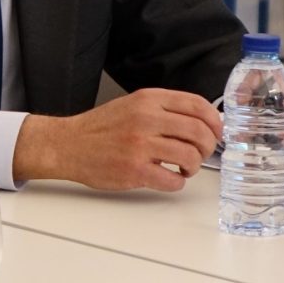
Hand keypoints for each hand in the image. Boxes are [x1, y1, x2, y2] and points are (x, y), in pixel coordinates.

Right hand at [14, 88, 222, 190]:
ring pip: (191, 156)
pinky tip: (167, 177)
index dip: (215, 122)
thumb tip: (201, 122)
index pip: (197, 106)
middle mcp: (145, 119)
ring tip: (182, 167)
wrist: (67, 145)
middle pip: (199, 132)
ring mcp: (140, 145)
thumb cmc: (100, 128)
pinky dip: (177, 182)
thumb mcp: (132, 105)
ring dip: (193, 166)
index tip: (216, 132)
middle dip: (207, 147)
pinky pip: (173, 180)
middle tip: (200, 153)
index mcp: (147, 100)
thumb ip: (163, 109)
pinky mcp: (134, 170)